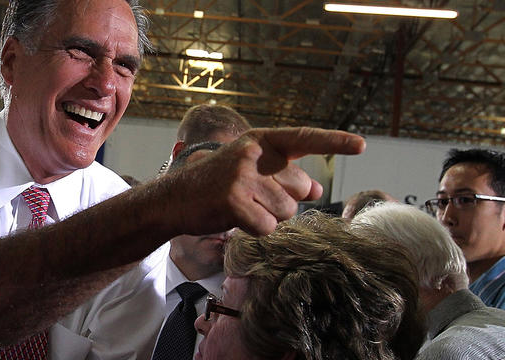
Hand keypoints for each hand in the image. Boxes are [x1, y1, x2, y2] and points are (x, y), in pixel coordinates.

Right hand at [172, 127, 364, 235]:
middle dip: (282, 201)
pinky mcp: (234, 201)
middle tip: (251, 197)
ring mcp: (242, 176)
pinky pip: (267, 227)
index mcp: (259, 141)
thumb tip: (316, 190)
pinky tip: (234, 218)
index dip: (334, 142)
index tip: (361, 145)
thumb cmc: (217, 185)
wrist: (174, 198)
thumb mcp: (252, 172)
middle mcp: (253, 154)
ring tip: (240, 206)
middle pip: (298, 189)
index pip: (303, 138)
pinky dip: (254, 230)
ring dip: (267, 217)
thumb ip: (285, 177)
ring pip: (285, 212)